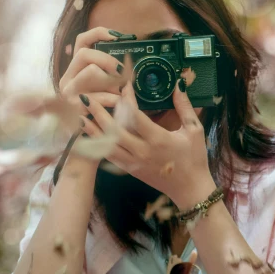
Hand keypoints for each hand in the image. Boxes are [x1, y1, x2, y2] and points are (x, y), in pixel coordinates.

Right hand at [58, 27, 126, 116]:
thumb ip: (112, 75)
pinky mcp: (72, 107)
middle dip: (108, 60)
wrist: (89, 144)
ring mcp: (67, 93)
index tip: (118, 36)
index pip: (81, 41)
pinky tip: (117, 104)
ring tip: (119, 93)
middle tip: (123, 72)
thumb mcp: (106, 91)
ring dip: (111, 81)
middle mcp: (67, 79)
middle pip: (85, 54)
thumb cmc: (102, 115)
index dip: (99, 33)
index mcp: (75, 71)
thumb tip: (128, 62)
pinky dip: (111, 99)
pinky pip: (96, 95)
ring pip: (91, 71)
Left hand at [80, 80, 216, 207]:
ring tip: (80, 114)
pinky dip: (98, 144)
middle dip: (98, 112)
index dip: (126, 98)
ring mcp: (133, 162)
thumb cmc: (194, 159)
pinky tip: (89, 134)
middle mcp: (142, 151)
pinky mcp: (130, 170)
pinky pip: (109, 156)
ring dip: (92, 129)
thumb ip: (184, 106)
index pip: (135, 115)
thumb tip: (178, 84)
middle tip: (86, 97)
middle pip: (114, 130)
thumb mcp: (194, 130)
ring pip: (107, 144)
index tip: (122, 83)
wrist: (190, 190)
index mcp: (158, 139)